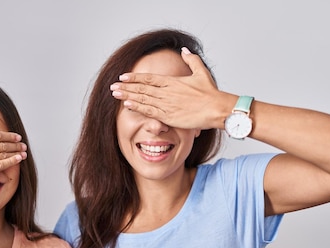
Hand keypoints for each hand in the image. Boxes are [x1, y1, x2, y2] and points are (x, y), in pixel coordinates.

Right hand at [0, 106, 27, 194]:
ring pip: (3, 154)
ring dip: (16, 152)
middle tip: (23, 144)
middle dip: (15, 144)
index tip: (16, 136)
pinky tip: (19, 159)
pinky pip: (1, 165)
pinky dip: (12, 161)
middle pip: (2, 144)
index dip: (8, 136)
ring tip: (24, 151)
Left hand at [109, 47, 228, 129]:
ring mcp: (167, 104)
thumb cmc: (211, 93)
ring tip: (115, 94)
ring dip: (128, 96)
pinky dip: (138, 107)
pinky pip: (149, 111)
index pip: (149, 78)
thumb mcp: (201, 73)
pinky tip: (127, 105)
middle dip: (126, 87)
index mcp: (173, 82)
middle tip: (112, 86)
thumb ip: (192, 60)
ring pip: (143, 99)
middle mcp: (167, 92)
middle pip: (142, 88)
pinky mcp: (169, 116)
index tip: (123, 77)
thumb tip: (184, 50)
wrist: (217, 109)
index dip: (134, 78)